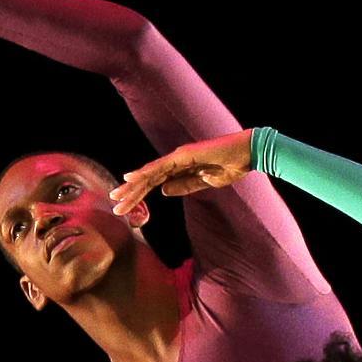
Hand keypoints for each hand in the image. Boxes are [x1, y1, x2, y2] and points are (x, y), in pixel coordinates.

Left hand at [109, 131, 258, 216]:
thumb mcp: (205, 183)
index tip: (125, 207)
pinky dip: (145, 172)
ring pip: (150, 173)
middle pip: (148, 179)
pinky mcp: (184, 155)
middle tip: (114, 205)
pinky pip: (161, 166)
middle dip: (131, 192)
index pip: (154, 183)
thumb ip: (184, 186)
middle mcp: (175, 161)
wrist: (248, 154)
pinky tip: (130, 178)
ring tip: (116, 196)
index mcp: (180, 168)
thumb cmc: (231, 166)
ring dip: (133, 186)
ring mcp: (178, 157)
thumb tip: (163, 192)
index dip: (139, 194)